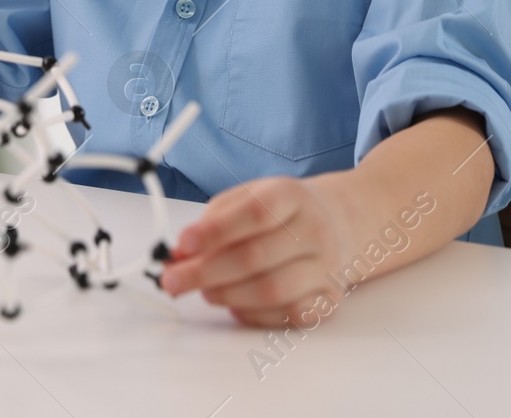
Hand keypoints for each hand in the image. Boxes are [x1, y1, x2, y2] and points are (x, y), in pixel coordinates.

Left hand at [159, 174, 356, 328]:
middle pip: (256, 257)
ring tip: (204, 290)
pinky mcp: (329, 299)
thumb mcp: (246, 199)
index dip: (214, 232)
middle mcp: (315, 230)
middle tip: (173, 281)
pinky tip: (235, 303)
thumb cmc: (279, 212)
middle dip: (205, 272)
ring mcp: (327, 267)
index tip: (180, 246)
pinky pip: (287, 315)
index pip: (254, 214)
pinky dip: (253, 314)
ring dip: (226, 295)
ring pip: (271, 291)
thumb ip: (211, 223)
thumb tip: (179, 256)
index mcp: (291, 195)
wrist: (337, 223)